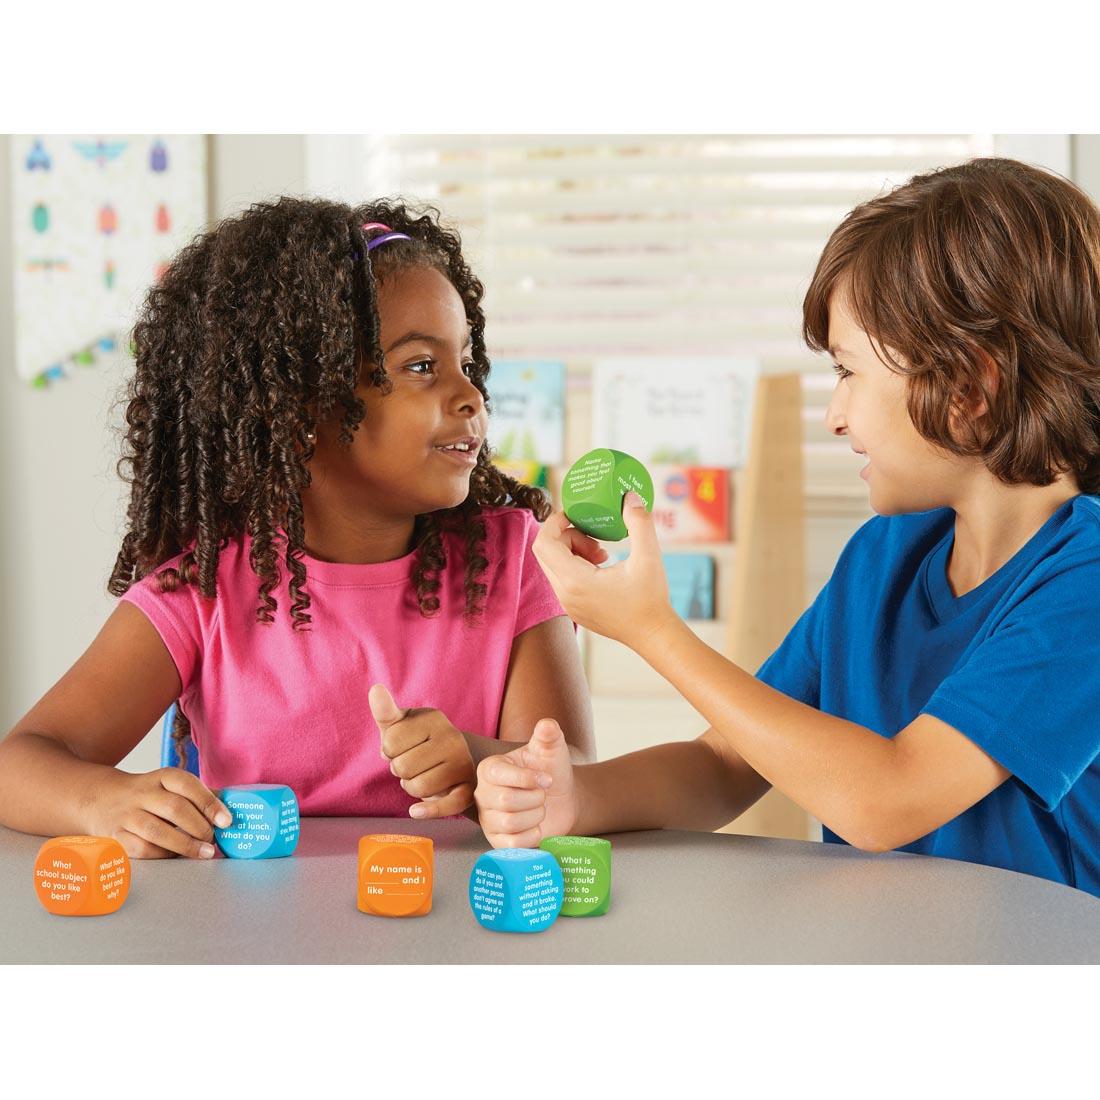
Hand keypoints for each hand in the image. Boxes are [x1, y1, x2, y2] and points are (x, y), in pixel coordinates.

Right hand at [86, 768, 231, 858]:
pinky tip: (177, 856)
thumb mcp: (170, 786)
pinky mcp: (115, 836)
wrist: (100, 799)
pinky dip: (163, 855)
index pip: (187, 784)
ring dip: (185, 845)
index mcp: (162, 777)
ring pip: (157, 831)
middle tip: (214, 839)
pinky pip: (141, 848)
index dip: (209, 802)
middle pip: (175, 809)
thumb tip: (231, 809)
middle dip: (200, 827)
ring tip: (205, 852)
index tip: (226, 820)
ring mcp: (126, 815)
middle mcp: (142, 793)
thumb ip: (199, 796)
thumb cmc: (148, 795)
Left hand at [369, 684, 475, 818]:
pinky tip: (416, 811)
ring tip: (423, 776)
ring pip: (418, 788)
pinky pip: (445, 806)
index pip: (390, 743)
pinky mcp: (468, 789)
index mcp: (434, 718)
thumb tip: (375, 689)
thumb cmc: (417, 743)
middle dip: (400, 771)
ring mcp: (463, 763)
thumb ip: (385, 711)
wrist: (452, 763)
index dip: (389, 751)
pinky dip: (427, 812)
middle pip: (402, 767)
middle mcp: (453, 737)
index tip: (403, 747)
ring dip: (412, 788)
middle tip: (414, 765)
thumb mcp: (399, 726)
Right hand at [474, 718, 577, 847]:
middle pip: (506, 800)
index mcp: (490, 768)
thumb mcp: (551, 749)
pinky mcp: (497, 841)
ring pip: (510, 822)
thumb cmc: (550, 770)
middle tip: (542, 795)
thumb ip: (549, 734)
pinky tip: (536, 826)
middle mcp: (483, 793)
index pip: (501, 774)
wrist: (560, 799)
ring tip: (539, 809)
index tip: (547, 779)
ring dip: (535, 816)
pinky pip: (512, 844)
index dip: (529, 778)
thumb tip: (547, 725)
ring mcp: (488, 819)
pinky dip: (532, 836)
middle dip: (535, 798)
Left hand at [532, 493, 675, 648]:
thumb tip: (629, 496)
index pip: (544, 543)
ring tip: (602, 553)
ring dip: (572, 550)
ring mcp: (567, 604)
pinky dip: (574, 565)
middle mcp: (564, 594)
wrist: (653, 635)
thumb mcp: (649, 557)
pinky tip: (602, 565)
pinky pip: (561, 578)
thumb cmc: (651, 600)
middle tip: (594, 537)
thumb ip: (639, 522)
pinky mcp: (574, 608)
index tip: (575, 514)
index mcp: (575, 581)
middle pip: (545, 552)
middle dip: (566, 536)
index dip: (555, 522)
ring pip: (552, 565)